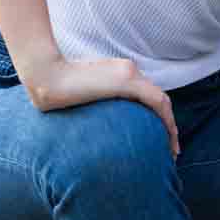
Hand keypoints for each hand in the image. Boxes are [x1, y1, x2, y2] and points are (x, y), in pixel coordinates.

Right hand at [17, 50, 179, 159]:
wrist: (47, 76)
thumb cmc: (57, 89)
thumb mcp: (82, 95)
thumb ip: (100, 102)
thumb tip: (102, 126)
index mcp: (120, 73)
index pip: (147, 96)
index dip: (159, 117)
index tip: (161, 138)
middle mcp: (129, 70)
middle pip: (158, 100)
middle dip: (168, 125)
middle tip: (172, 149)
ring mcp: (129, 73)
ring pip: (161, 101)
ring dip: (170, 126)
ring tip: (172, 150)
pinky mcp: (126, 79)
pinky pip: (156, 101)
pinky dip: (165, 120)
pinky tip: (168, 137)